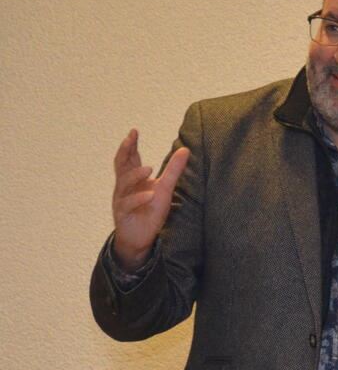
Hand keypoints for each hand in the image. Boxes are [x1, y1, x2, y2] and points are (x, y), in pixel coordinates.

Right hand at [110, 129, 189, 270]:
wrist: (141, 237)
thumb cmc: (150, 210)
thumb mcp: (165, 188)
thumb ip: (173, 170)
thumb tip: (185, 149)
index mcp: (132, 179)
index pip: (129, 158)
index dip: (130, 145)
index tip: (134, 131)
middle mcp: (124, 187)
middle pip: (120, 166)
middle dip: (124, 151)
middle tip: (131, 139)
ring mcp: (121, 200)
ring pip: (123, 184)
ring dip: (135, 175)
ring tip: (149, 169)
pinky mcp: (123, 215)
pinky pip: (127, 204)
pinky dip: (139, 199)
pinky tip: (150, 195)